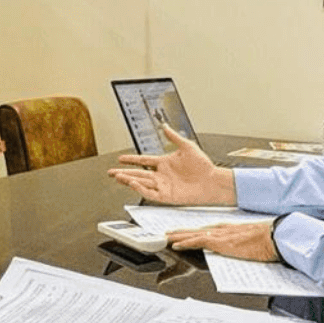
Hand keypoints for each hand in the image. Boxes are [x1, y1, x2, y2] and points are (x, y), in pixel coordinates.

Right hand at [107, 123, 236, 205]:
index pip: (143, 161)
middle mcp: (161, 175)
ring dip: (129, 180)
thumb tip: (165, 126)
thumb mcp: (187, 147)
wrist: (212, 181)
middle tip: (111, 172)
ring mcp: (163, 186)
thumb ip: (174, 137)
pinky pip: (150, 193)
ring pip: (141, 183)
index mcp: (164, 163)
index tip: (120, 158)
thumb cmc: (203, 165)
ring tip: (118, 177)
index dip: (131, 159)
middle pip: (138, 173)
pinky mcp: (167, 196)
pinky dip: (141, 189)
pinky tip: (134, 184)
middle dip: (123, 173)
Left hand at [167, 220, 277, 261]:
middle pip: (196, 230)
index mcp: (230, 229)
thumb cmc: (268, 241)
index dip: (194, 231)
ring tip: (165, 237)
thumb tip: (243, 252)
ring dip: (178, 236)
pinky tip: (175, 245)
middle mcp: (222, 229)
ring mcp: (220, 235)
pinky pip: (197, 242)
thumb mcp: (252, 243)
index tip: (185, 232)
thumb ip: (243, 246)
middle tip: (168, 232)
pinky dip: (185, 243)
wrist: (274, 237)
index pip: (207, 230)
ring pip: (192, 234)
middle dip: (181, 232)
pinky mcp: (219, 243)